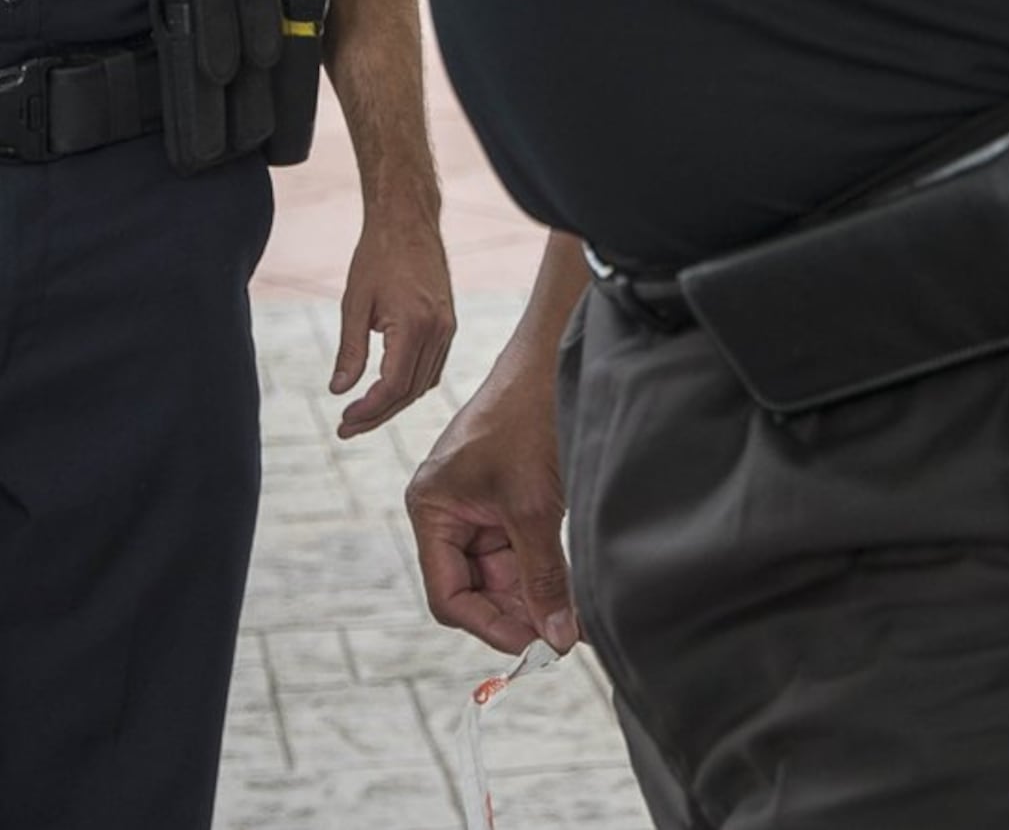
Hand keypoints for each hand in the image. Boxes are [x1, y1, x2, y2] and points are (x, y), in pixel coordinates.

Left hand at [333, 205, 456, 438]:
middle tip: (346, 429)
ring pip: (423, 384)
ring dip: (393, 403)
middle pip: (410, 392)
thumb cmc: (377, 255)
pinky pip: (432, 368)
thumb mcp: (354, 302)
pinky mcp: (448, 324)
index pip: (393, 386)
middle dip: (377, 415)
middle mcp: (439, 331)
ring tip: (361, 415)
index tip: (343, 420)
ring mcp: (448, 328)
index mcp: (415, 325)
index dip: (368, 410)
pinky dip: (410, 385)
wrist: (408, 221)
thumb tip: (340, 391)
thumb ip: (350, 350)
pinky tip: (386, 391)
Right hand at [405, 354, 578, 654]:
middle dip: (517, 614)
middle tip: (562, 639)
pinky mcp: (510, 504)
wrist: (555, 364)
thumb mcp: (535, 508)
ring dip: (537, 598)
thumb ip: (543, 576)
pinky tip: (576, 596)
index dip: (488, 624)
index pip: (448, 594)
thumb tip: (557, 639)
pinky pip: (523, 554)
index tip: (532, 645)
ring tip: (577, 623)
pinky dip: (547, 575)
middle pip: (476, 590)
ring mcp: (479, 510)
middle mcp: (448, 514)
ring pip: (504, 577)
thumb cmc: (528, 421)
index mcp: (431, 510)